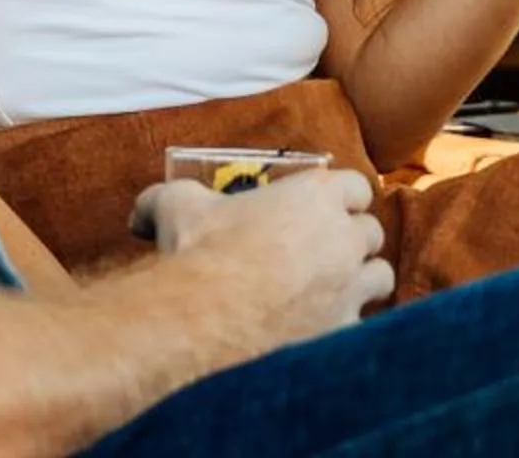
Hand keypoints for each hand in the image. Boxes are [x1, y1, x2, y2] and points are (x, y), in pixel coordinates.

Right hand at [129, 171, 391, 341]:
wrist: (202, 320)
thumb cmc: (198, 253)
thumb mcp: (175, 207)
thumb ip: (162, 200)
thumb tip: (139, 214)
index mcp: (316, 196)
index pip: (357, 186)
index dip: (343, 197)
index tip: (327, 209)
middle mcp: (343, 237)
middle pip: (370, 231)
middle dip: (352, 240)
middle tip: (325, 252)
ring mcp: (348, 287)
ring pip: (379, 277)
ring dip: (361, 281)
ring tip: (335, 290)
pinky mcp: (343, 332)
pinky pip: (363, 325)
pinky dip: (347, 326)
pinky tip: (323, 330)